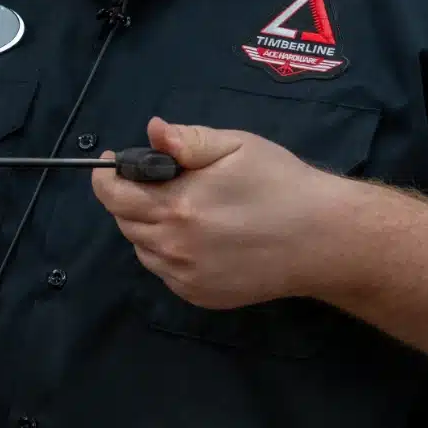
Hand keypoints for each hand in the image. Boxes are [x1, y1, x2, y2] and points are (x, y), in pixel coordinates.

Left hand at [91, 116, 361, 308]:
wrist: (322, 239)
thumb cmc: (281, 184)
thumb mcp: (236, 147)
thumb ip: (187, 140)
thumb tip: (152, 131)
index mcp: (177, 208)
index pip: (113, 196)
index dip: (105, 176)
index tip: (113, 162)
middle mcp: (174, 248)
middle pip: (125, 222)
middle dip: (130, 198)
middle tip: (158, 181)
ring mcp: (186, 277)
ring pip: (143, 249)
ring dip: (148, 227)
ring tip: (182, 208)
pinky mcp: (200, 296)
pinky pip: (166, 272)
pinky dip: (168, 252)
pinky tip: (198, 237)